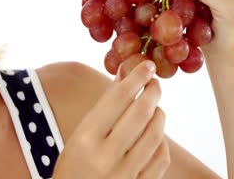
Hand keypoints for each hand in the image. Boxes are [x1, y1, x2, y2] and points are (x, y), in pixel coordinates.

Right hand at [53, 61, 169, 178]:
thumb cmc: (72, 170)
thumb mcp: (78, 138)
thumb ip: (102, 110)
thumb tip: (125, 77)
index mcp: (83, 141)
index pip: (116, 99)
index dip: (135, 78)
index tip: (146, 65)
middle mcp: (105, 158)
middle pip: (140, 113)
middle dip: (152, 91)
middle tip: (155, 82)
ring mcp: (124, 176)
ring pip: (155, 134)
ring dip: (159, 114)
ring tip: (156, 107)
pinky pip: (160, 158)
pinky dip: (161, 141)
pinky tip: (156, 135)